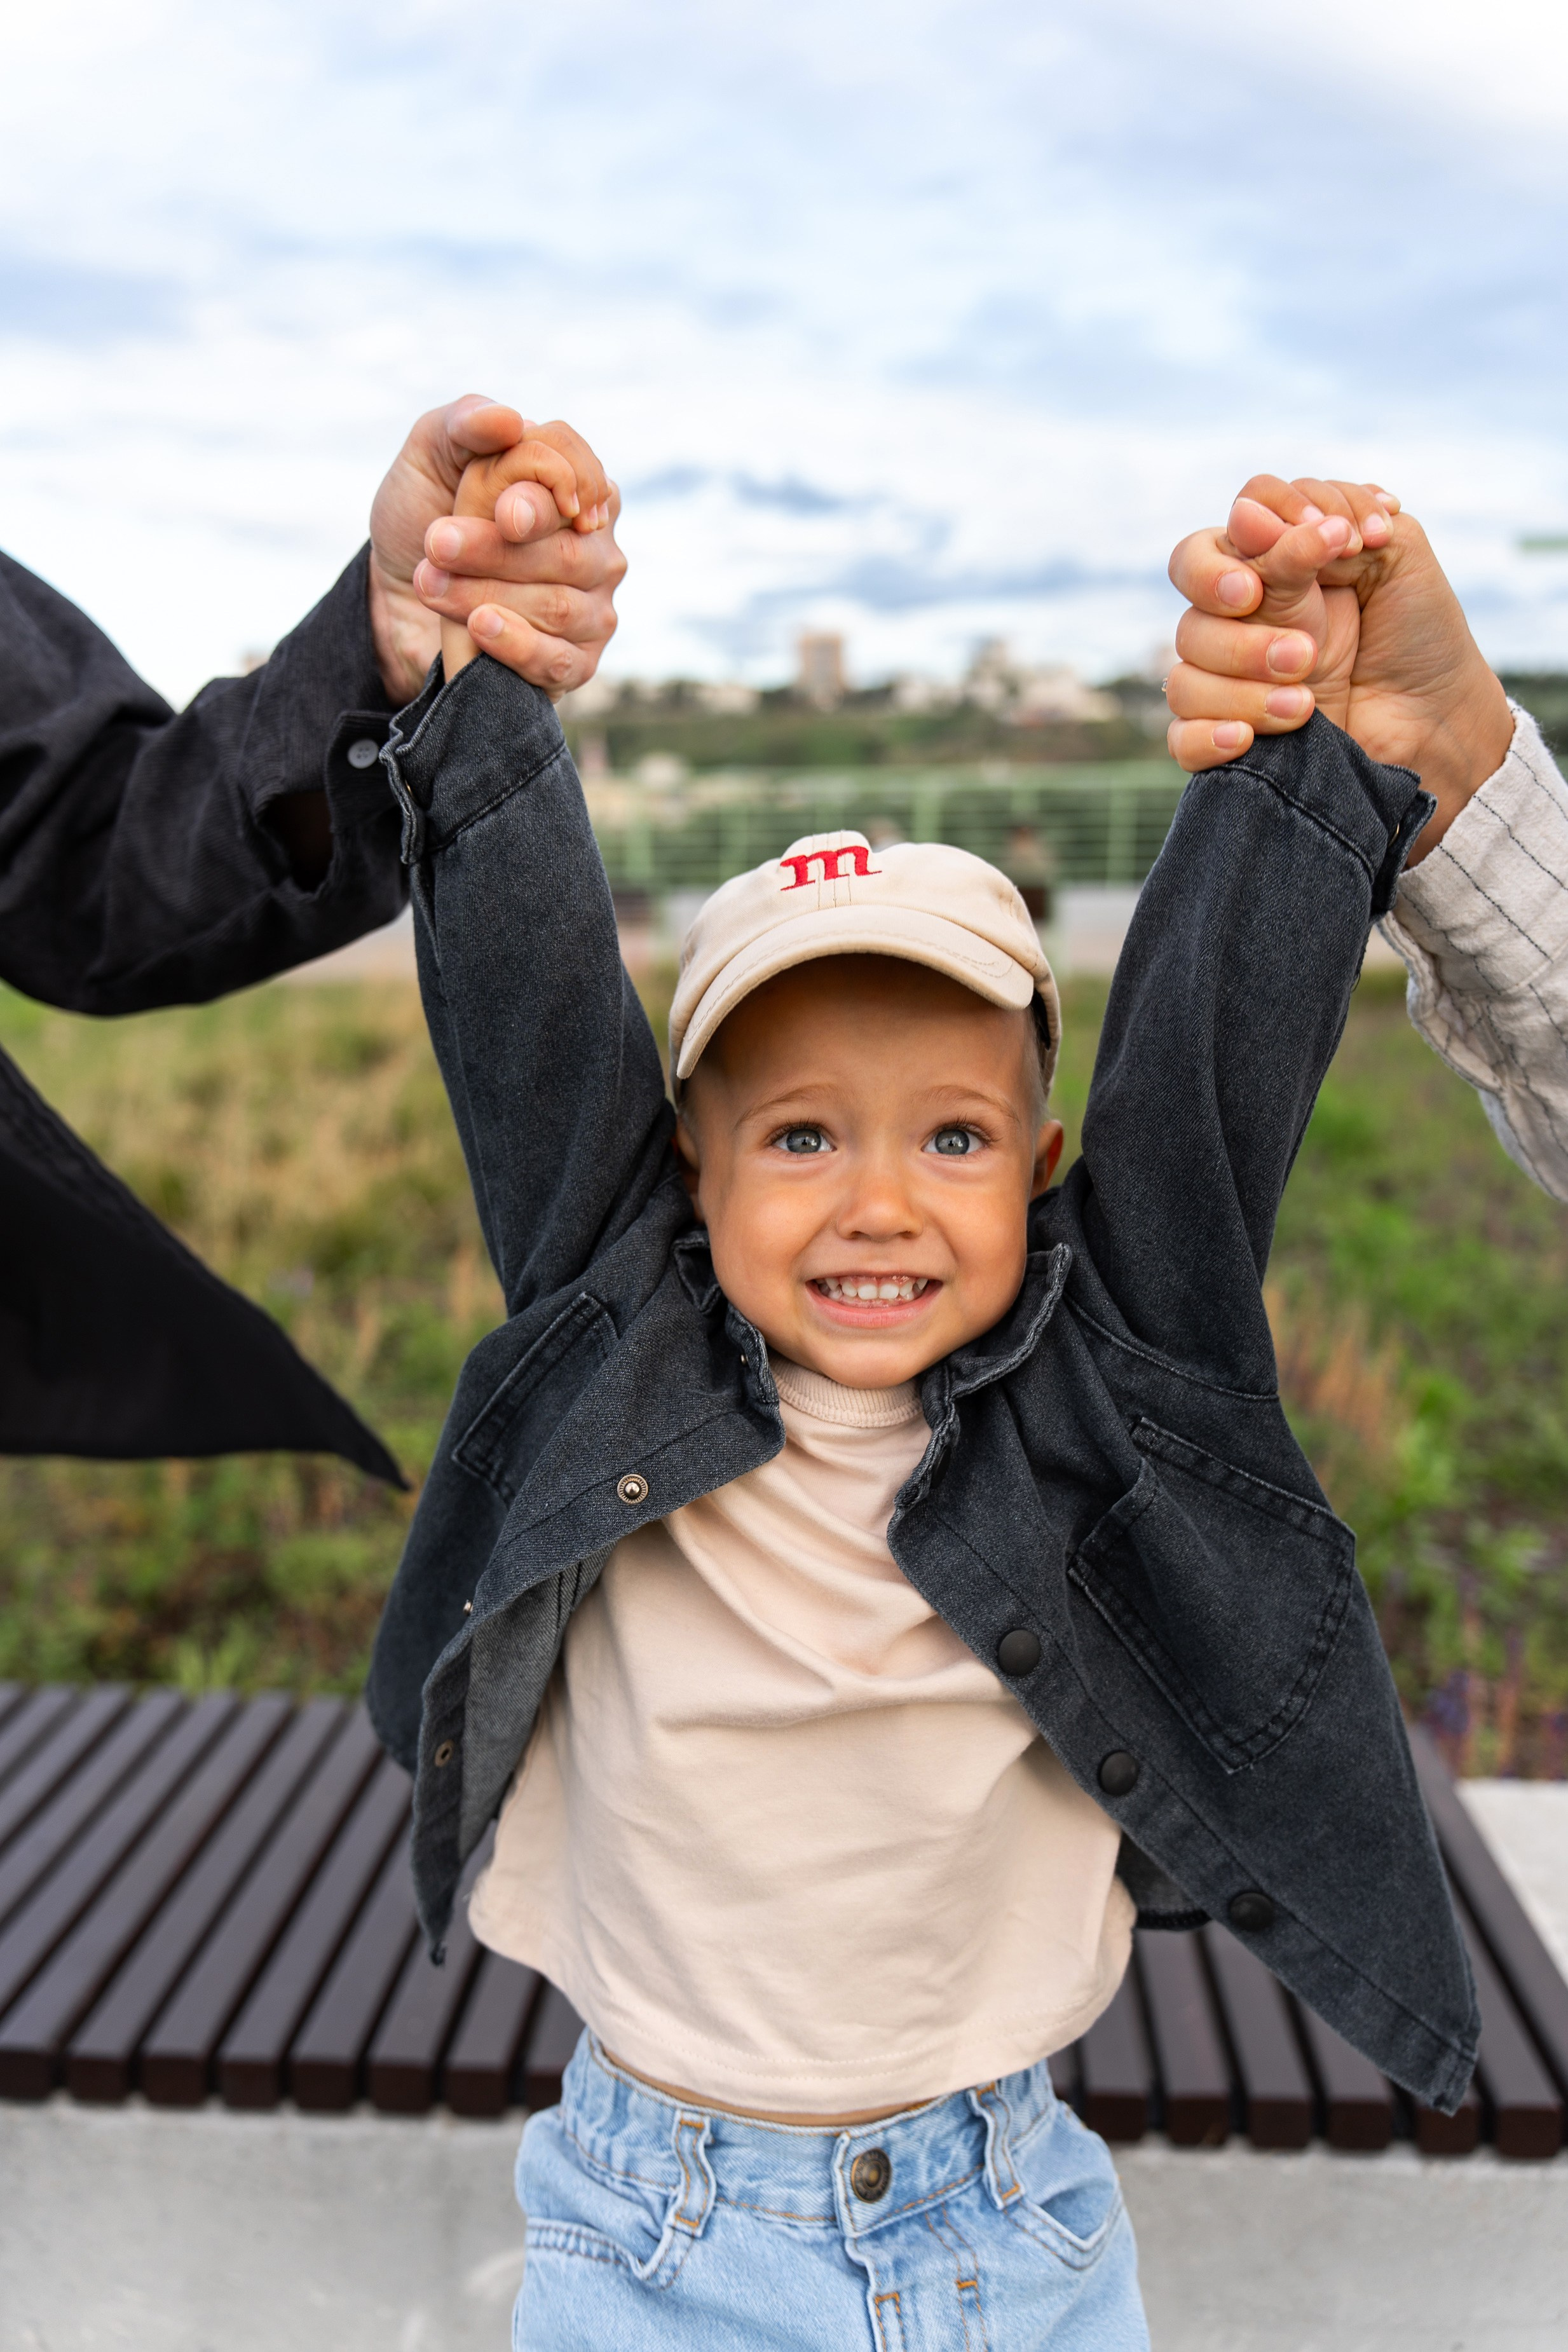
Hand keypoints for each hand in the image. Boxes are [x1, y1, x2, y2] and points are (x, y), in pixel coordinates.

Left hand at [430, 424, 619, 688]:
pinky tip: (478, 627)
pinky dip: (517, 644)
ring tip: (431, 584)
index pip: (582, 479)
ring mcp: (593, 608)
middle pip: (567, 551)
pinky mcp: (575, 663)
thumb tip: (509, 420)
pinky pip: (559, 660)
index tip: (502, 512)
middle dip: (496, 551)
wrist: (396, 598)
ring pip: (559, 606)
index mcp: (575, 489)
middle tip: (438, 545)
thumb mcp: (429, 458)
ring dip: (486, 594)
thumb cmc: (421, 520)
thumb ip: (465, 426)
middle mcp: (596, 548)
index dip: (545, 496)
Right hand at [1165, 475, 1513, 860]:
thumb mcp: (1396, 551)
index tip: (1327, 539)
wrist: (1443, 721)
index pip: (1221, 534)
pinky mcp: (1235, 740)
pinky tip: (1248, 738)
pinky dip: (1208, 736)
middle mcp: (1243, 620)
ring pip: (1186, 675)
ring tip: (1307, 700)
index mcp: (1273, 569)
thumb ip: (1333, 517)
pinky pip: (1182, 739)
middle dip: (1237, 620)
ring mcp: (1233, 681)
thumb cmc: (1420, 634)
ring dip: (1246, 679)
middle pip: (1192, 605)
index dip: (1256, 528)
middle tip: (1301, 646)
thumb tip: (1250, 513)